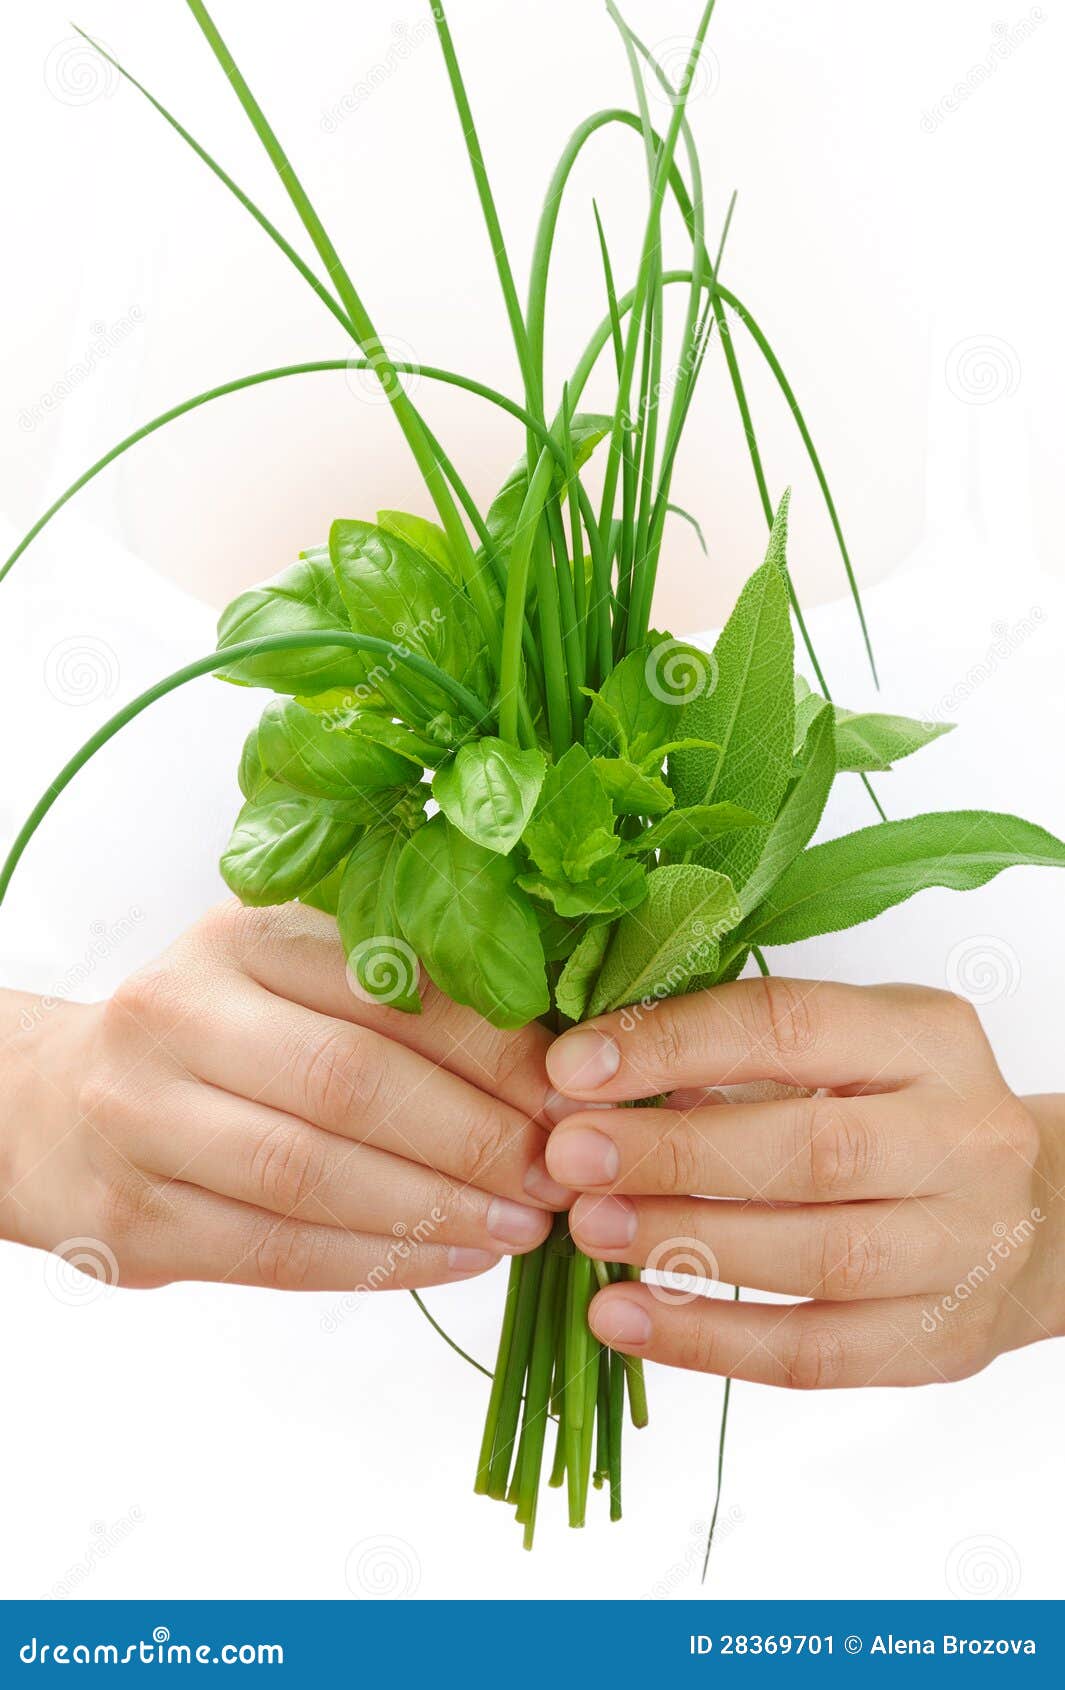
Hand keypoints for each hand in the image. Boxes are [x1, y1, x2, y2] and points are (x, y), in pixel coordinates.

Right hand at [1, 901, 573, 1293]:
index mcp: (237, 935)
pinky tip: (456, 1259)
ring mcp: (142, 1118)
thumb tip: (556, 1043)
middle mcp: (178, 1012)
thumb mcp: (286, 974)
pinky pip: (275, 1251)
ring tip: (524, 1224)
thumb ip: (396, 988)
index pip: (385, 983)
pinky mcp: (134, 1219)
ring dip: (437, 1206)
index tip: (569, 1090)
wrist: (54, 1107)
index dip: (490, 1044)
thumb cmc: (215, 1037)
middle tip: (558, 1169)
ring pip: (310, 1173)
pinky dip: (379, 1262)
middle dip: (475, 1135)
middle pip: (350, 1080)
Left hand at [543, 978, 1064, 1387]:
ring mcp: (960, 1248)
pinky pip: (813, 1351)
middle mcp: (961, 1139)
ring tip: (586, 1229)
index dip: (675, 1045)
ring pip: (816, 1256)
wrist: (1036, 1216)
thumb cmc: (901, 1112)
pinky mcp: (937, 1343)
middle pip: (812, 1151)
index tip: (574, 1066)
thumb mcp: (844, 1048)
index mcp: (927, 1038)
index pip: (792, 1026)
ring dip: (684, 1244)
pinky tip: (621, 1318)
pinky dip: (706, 1339)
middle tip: (570, 1156)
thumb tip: (590, 1076)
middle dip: (674, 1154)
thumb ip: (736, 1054)